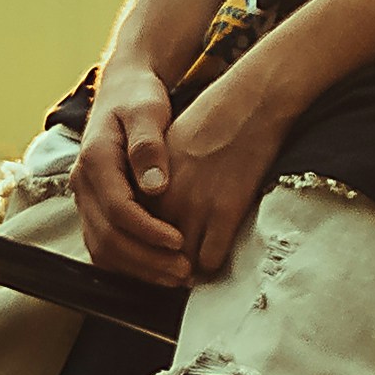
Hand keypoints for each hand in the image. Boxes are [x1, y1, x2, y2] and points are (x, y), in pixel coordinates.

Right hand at [75, 65, 194, 288]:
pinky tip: (158, 269)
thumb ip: (149, 146)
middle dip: (146, 260)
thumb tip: (155, 186)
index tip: (179, 242)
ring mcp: (86, 198)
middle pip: (107, 238)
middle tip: (184, 270)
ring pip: (102, 248)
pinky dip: (129, 264)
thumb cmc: (139, 98)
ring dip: (138, 269)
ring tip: (175, 276)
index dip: (148, 232)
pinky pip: (104, 246)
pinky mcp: (94, 208)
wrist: (123, 90)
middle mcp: (83, 183)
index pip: (117, 209)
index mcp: (95, 160)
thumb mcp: (148, 111)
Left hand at [152, 65, 296, 282]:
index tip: (148, 257)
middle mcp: (164, 197)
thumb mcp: (162, 149)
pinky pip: (211, 258)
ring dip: (184, 271)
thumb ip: (149, 181)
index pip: (128, 233)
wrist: (246, 103)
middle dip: (158, 268)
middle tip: (170, 272)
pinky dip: (211, 264)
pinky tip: (214, 257)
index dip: (138, 249)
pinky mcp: (225, 211)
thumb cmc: (207, 121)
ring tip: (191, 270)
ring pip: (180, 263)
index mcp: (143, 181)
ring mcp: (194, 206)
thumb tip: (145, 211)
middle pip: (150, 254)